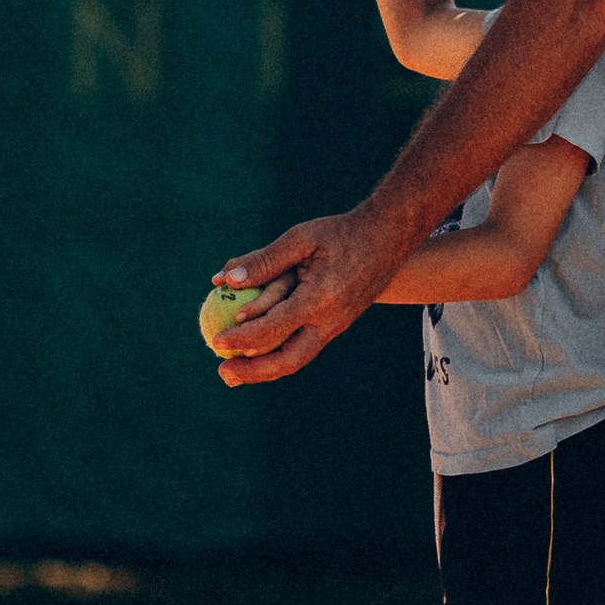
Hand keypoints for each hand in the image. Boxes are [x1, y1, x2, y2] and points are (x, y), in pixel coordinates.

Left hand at [206, 206, 398, 384]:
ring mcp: (335, 327)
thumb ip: (264, 261)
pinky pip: (304, 348)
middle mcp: (329, 321)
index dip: (242, 337)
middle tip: (222, 371)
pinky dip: (278, 356)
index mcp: (320, 299)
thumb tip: (226, 280)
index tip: (216, 340)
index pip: (274, 328)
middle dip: (253, 371)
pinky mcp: (336, 326)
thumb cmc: (341, 233)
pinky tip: (256, 355)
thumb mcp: (301, 237)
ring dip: (264, 370)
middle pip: (288, 360)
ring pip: (297, 360)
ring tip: (233, 372)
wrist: (388, 240)